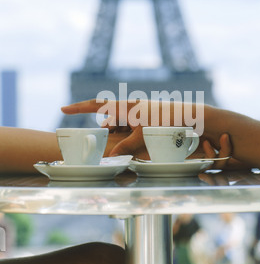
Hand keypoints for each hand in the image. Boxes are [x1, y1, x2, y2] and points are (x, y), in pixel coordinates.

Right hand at [61, 99, 231, 167]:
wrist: (193, 118)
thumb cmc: (167, 123)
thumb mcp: (143, 136)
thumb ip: (125, 147)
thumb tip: (110, 158)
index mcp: (127, 106)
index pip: (96, 105)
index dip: (78, 108)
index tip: (63, 109)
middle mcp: (132, 107)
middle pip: (109, 118)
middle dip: (105, 130)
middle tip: (107, 141)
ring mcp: (140, 113)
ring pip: (120, 125)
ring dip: (119, 135)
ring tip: (126, 144)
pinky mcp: (147, 119)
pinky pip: (131, 127)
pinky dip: (129, 135)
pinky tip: (136, 143)